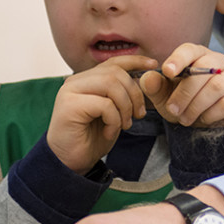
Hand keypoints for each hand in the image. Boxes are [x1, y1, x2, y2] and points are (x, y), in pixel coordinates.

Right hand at [46, 55, 154, 172]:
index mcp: (87, 80)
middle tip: (138, 115)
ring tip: (125, 125)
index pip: (113, 62)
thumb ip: (123, 93)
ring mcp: (70, 92)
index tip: (153, 65)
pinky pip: (105, 105)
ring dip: (125, 107)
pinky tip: (109, 132)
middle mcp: (76, 81)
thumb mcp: (114, 112)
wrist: (70, 162)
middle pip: (115, 73)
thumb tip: (145, 78)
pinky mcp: (69, 106)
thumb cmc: (92, 137)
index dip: (135, 61)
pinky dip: (114, 120)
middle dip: (134, 93)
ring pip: (111, 85)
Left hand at [137, 44, 223, 127]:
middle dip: (184, 93)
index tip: (168, 72)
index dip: (179, 59)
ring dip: (196, 106)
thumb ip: (155, 87)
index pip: (190, 50)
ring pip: (216, 87)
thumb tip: (149, 77)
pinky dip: (210, 115)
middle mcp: (220, 62)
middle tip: (173, 110)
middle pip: (203, 69)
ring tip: (185, 119)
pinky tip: (204, 119)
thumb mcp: (166, 98)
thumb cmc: (186, 103)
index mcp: (199, 56)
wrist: (210, 123)